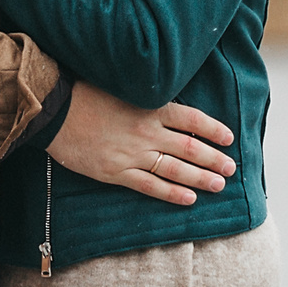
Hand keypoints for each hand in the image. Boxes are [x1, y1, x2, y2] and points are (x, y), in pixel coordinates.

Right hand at [54, 83, 237, 204]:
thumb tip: (171, 107)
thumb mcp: (125, 88)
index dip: (213, 130)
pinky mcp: (117, 172)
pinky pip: (150, 186)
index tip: (229, 138)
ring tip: (219, 185)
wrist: (56, 110)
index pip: (192, 120)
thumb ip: (149, 99)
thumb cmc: (88, 93)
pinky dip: (172, 193)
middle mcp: (147, 131)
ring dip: (200, 178)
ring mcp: (133, 154)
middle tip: (231, 168)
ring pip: (175, 169)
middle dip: (214, 159)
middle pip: (189, 148)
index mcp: (151, 107)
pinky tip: (190, 199)